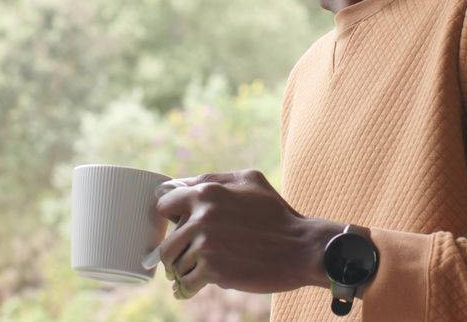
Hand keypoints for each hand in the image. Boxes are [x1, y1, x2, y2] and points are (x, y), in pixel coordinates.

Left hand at [153, 169, 342, 299]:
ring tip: (201, 271)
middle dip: (177, 252)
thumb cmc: (277, 215)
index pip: (164, 204)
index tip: (181, 229)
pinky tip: (198, 286)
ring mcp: (206, 244)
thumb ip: (213, 179)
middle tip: (189, 258)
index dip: (172, 218)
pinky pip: (186, 283)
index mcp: (207, 192)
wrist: (302, 248)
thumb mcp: (250, 181)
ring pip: (175, 265)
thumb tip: (180, 185)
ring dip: (186, 271)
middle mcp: (201, 216)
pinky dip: (190, 287)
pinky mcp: (213, 270)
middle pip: (167, 242)